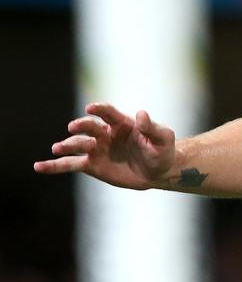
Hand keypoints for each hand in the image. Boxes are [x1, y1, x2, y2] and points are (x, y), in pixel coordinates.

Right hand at [33, 103, 175, 189]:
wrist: (157, 172)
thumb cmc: (162, 151)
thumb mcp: (163, 138)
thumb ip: (153, 127)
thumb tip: (141, 114)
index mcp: (122, 123)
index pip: (107, 112)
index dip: (99, 109)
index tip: (90, 109)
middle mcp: (105, 134)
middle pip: (89, 127)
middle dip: (81, 126)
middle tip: (74, 128)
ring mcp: (96, 149)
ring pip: (77, 145)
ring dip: (67, 145)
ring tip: (58, 148)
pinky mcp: (91, 165)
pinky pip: (70, 164)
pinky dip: (54, 166)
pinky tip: (39, 166)